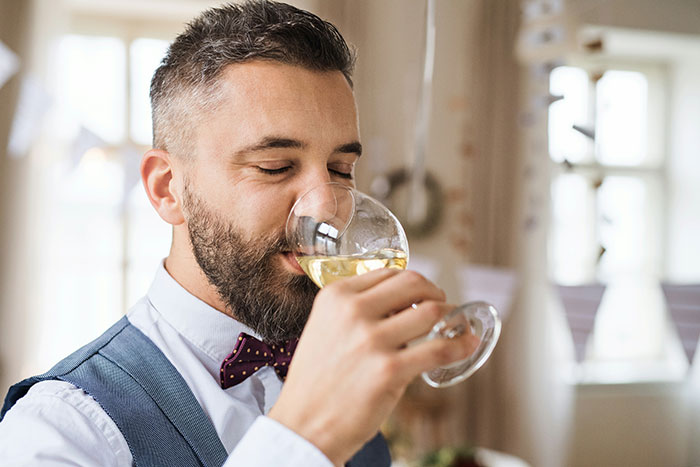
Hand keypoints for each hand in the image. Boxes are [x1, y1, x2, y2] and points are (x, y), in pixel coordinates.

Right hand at [268, 268, 478, 465]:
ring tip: (453, 327)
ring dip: (450, 317)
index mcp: (335, 296)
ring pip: (432, 312)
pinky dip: (460, 345)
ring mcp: (372, 340)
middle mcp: (353, 311)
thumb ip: (356, 310)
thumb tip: (400, 303)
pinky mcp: (389, 370)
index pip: (389, 273)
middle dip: (435, 292)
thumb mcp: (325, 328)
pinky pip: (439, 349)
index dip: (411, 283)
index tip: (420, 295)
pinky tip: (467, 345)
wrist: (304, 425)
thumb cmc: (317, 381)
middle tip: (441, 305)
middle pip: (414, 283)